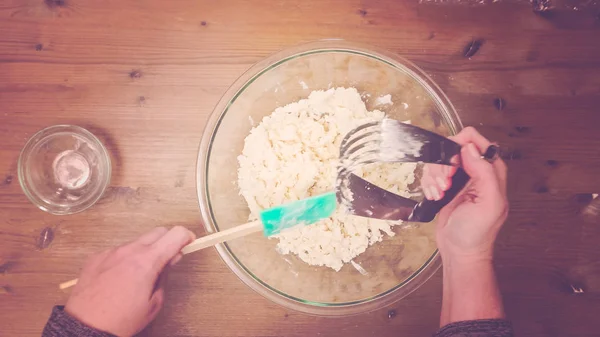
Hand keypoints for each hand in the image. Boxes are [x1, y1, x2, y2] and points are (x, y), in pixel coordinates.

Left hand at [65, 226, 195, 336]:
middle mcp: (128, 251)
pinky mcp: (97, 257)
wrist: (85, 327)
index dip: (186, 237)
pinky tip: (121, 278)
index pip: (175, 234)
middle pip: (158, 232)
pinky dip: (125, 259)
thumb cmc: (120, 320)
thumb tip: (169, 260)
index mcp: (146, 262)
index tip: (189, 243)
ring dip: (145, 251)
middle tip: (168, 259)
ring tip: (141, 274)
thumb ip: (164, 276)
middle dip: (168, 242)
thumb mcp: (154, 303)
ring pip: (137, 242)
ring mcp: (111, 252)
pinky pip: (118, 251)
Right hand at [422, 127, 507, 262]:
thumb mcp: (488, 203)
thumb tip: (469, 147)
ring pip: (439, 160)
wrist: (460, 251)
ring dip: (434, 176)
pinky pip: (431, 173)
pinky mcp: (445, 186)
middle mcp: (476, 171)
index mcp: (492, 170)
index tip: (454, 165)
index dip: (460, 147)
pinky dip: (429, 184)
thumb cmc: (477, 232)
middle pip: (452, 148)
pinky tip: (435, 196)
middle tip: (446, 184)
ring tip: (440, 193)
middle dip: (444, 165)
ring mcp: (460, 178)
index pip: (475, 140)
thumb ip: (484, 172)